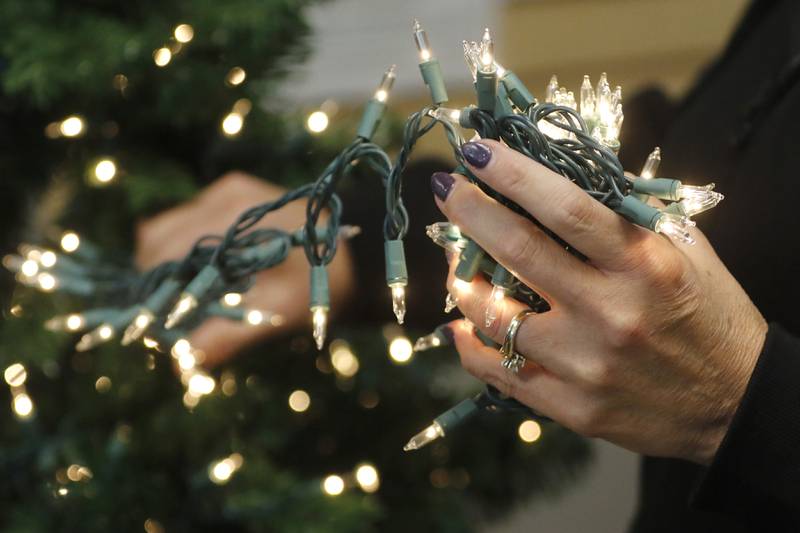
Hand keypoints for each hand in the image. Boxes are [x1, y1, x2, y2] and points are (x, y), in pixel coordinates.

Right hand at [136, 172, 354, 366]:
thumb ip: (227, 336)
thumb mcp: (276, 316)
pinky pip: (186, 219)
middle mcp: (226, 197)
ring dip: (164, 262)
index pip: (165, 252)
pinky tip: (201, 272)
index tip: (154, 323)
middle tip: (167, 315)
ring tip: (182, 296)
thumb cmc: (318, 290)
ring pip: (165, 227)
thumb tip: (179, 364)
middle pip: (157, 237)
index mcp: (236, 223)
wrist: (355, 257)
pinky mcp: (232, 191)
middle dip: (155, 277)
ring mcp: (228, 190)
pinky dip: (182, 247)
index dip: (154, 290)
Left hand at [431, 140, 766, 464]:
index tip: (477, 151)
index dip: (513, 174)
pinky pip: (498, 372)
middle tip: (446, 189)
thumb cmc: (708, 313)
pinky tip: (459, 324)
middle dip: (469, 211)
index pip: (565, 207)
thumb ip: (628, 211)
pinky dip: (468, 344)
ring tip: (454, 262)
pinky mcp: (574, 407)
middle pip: (518, 250)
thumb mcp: (686, 249)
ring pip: (494, 315)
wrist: (734, 401)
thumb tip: (563, 170)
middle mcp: (612, 312)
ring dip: (461, 280)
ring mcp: (587, 364)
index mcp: (644, 264)